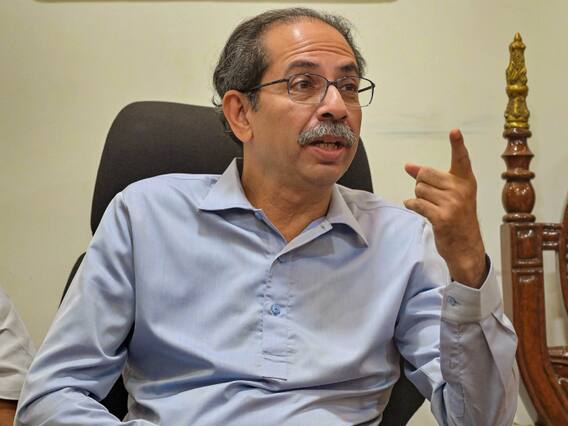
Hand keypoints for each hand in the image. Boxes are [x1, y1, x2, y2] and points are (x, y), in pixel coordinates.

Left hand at [403, 129, 486, 287]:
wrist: (466, 246)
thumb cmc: (457, 216)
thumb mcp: (450, 194)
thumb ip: (430, 178)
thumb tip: (408, 165)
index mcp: (466, 181)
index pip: (461, 159)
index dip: (457, 144)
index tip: (455, 131)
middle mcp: (461, 190)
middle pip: (425, 174)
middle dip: (421, 184)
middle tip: (432, 197)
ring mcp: (452, 204)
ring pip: (419, 190)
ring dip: (419, 198)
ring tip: (432, 207)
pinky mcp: (442, 217)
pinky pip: (416, 204)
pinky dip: (412, 206)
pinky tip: (420, 210)